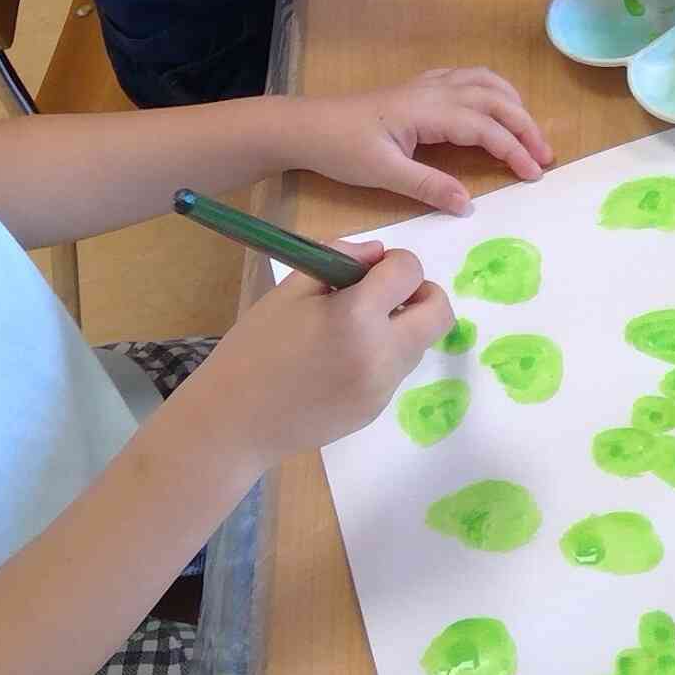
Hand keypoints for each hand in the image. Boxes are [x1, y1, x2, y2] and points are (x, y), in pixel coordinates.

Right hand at [197, 242, 452, 454]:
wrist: (234, 421)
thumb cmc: (253, 348)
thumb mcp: (290, 290)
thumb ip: (339, 258)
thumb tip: (379, 254)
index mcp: (357, 316)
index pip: (410, 271)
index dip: (395, 262)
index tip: (370, 271)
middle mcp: (381, 354)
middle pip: (440, 313)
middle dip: (421, 294)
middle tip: (387, 296)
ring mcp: (383, 388)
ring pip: (420, 343)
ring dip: (402, 326)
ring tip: (353, 329)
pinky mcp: (377, 410)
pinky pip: (396, 371)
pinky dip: (383, 356)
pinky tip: (340, 361)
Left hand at [292, 68, 551, 212]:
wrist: (307, 125)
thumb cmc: (341, 149)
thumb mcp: (383, 173)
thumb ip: (428, 186)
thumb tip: (469, 204)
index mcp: (428, 110)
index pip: (486, 127)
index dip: (515, 149)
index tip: (535, 174)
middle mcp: (434, 91)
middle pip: (495, 99)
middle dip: (526, 125)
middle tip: (546, 156)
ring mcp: (427, 85)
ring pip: (484, 82)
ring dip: (513, 103)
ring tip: (529, 131)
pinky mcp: (419, 88)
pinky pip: (467, 78)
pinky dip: (491, 90)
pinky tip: (493, 107)